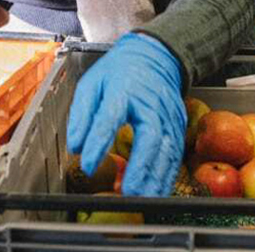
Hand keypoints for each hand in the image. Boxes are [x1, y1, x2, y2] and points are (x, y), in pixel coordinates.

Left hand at [66, 33, 185, 196]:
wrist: (154, 56)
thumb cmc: (119, 72)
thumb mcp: (92, 83)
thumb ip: (82, 114)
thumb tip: (76, 146)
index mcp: (123, 89)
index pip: (110, 117)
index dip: (98, 142)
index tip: (88, 165)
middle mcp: (150, 103)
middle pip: (149, 136)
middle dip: (140, 166)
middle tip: (127, 191)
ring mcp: (168, 114)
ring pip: (167, 149)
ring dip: (156, 177)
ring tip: (143, 198)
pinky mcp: (178, 124)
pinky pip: (175, 153)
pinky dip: (168, 174)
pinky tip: (158, 191)